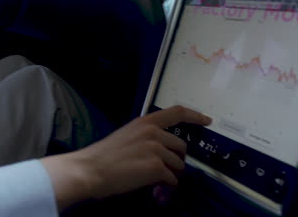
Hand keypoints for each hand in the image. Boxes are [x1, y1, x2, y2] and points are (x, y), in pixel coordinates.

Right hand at [41, 105, 211, 210]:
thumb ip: (145, 136)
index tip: (207, 120)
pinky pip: (172, 178)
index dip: (195, 115)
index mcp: (145, 122)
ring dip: (170, 172)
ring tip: (153, 177)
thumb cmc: (104, 154)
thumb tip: (162, 148)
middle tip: (162, 167)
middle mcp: (154, 133)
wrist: (91, 169)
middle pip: (181, 146)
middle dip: (175, 158)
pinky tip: (153, 185)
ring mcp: (156, 149)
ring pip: (179, 164)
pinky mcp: (156, 167)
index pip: (177, 112)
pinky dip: (165, 184)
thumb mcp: (127, 135)